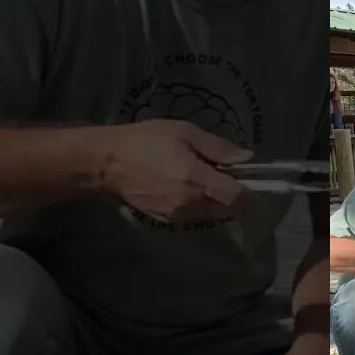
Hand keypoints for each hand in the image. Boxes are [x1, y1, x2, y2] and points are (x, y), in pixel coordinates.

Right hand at [94, 119, 252, 222]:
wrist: (107, 162)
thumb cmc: (146, 141)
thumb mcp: (185, 133)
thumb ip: (218, 148)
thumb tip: (246, 158)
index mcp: (196, 180)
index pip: (237, 198)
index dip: (247, 189)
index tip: (244, 176)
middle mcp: (190, 203)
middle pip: (227, 209)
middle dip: (232, 195)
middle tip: (222, 175)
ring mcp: (178, 215)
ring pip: (212, 215)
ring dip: (216, 201)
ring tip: (202, 179)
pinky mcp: (166, 221)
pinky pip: (195, 216)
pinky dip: (200, 206)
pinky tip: (188, 188)